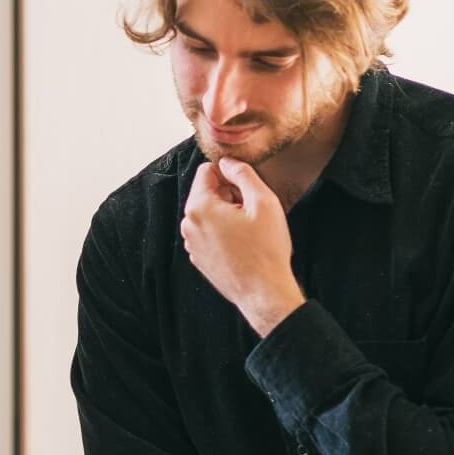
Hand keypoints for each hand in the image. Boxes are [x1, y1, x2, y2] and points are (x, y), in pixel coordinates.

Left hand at [179, 157, 305, 333]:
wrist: (263, 292)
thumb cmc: (265, 249)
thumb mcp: (263, 201)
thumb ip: (243, 174)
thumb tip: (228, 162)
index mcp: (199, 207)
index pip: (206, 171)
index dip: (230, 174)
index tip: (247, 189)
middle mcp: (188, 224)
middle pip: (207, 192)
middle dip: (229, 195)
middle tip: (251, 211)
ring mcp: (191, 244)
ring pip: (208, 213)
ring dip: (227, 214)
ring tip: (248, 229)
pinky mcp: (199, 257)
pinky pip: (209, 232)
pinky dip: (223, 232)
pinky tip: (243, 244)